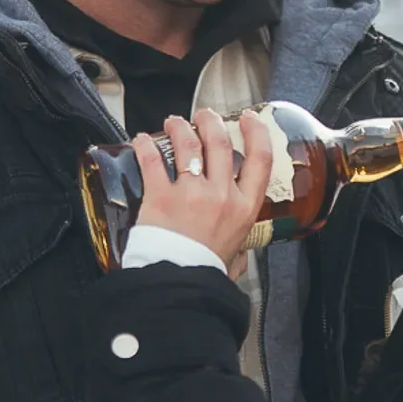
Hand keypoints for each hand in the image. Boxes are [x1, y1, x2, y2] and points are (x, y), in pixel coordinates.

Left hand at [132, 109, 275, 270]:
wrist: (179, 286)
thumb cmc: (206, 273)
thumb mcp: (237, 257)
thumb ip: (239, 248)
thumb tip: (240, 254)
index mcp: (245, 207)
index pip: (260, 158)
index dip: (256, 132)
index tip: (249, 119)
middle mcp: (221, 195)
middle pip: (220, 142)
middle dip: (211, 121)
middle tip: (204, 116)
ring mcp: (191, 193)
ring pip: (188, 144)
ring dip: (180, 127)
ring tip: (174, 121)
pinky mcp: (161, 196)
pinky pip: (152, 160)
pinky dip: (145, 145)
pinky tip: (142, 139)